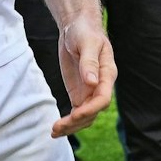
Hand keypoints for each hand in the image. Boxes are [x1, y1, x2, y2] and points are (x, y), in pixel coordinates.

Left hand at [52, 12, 116, 137]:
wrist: (77, 27)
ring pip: (85, 116)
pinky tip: (56, 129)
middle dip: (77, 121)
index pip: (103, 98)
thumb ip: (90, 63)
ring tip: (54, 132)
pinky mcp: (79, 93)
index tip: (74, 114)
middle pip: (94, 112)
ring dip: (72, 127)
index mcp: (107, 74)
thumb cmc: (84, 31)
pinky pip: (77, 113)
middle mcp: (100, 86)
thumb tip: (92, 83)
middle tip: (57, 126)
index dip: (90, 109)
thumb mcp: (87, 43)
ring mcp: (90, 91)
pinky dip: (68, 122)